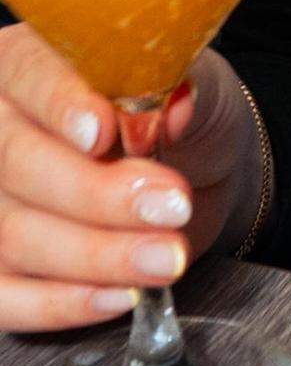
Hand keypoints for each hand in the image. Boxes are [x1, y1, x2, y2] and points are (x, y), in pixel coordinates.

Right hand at [0, 32, 260, 333]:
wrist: (191, 176)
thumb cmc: (180, 118)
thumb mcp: (195, 87)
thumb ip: (178, 92)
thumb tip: (172, 106)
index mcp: (29, 62)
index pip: (30, 74)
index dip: (61, 106)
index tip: (103, 133)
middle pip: (18, 162)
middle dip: (97, 193)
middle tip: (171, 206)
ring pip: (13, 234)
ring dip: (95, 255)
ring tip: (165, 257)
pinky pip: (5, 297)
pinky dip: (62, 303)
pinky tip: (118, 296)